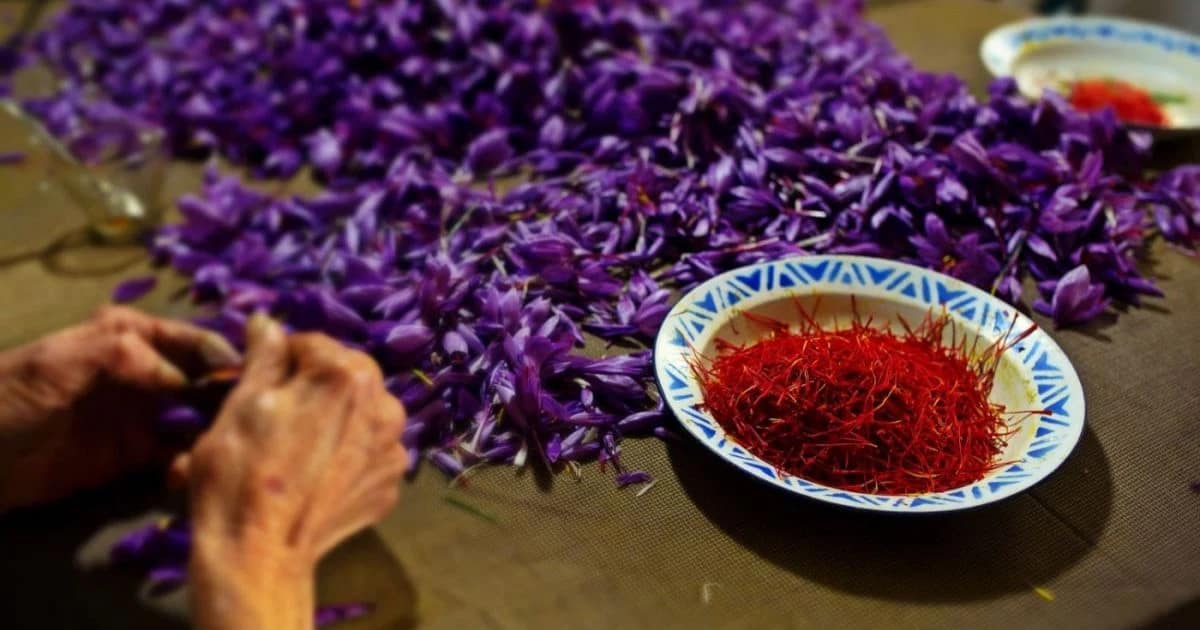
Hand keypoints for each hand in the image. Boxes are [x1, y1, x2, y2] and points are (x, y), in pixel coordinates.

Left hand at [0, 306, 240, 511]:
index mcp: (131, 335)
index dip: (223, 353)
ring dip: (214, 431)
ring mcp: (145, 415)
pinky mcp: (137, 457)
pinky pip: (179, 456)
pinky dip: (190, 464)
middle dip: (229, 395)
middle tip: (246, 418)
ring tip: (221, 447)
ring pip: (200, 418)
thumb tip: (181, 376)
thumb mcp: (60, 362)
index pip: (192, 338)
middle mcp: (147, 371)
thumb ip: (122, 354)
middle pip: (207, 379)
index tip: (248, 376)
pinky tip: (187, 472)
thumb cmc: (10, 398)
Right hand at [183, 314, 406, 629]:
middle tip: (274, 416)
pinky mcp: (391, 481)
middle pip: (344, 375)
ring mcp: (393, 447)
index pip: (311, 343)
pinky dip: (345, 453)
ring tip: (295, 446)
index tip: (258, 384)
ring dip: (333, 417)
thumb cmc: (240, 473)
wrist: (260, 554)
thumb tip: (267, 322)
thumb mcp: (241, 404)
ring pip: (359, 412)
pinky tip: (314, 474)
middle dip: (311, 386)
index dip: (279, 359)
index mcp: (347, 374)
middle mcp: (384, 404)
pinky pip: (367, 450)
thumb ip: (265, 356)